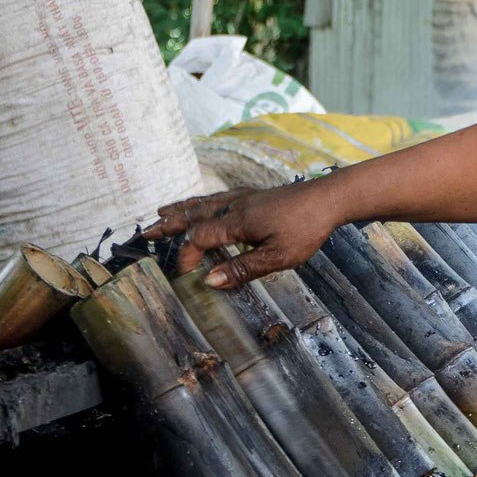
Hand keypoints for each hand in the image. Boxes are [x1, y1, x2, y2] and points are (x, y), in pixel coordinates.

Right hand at [146, 180, 346, 286]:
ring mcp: (244, 197)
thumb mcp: (277, 257)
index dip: (188, 256)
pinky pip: (217, 198)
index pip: (200, 239)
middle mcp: (235, 206)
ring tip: (162, 213)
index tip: (184, 274)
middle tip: (146, 232)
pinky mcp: (254, 194)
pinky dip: (200, 202)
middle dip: (169, 225)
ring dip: (181, 210)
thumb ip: (242, 269)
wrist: (329, 198)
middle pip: (193, 215)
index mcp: (237, 222)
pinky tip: (201, 204)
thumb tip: (208, 281)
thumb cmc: (306, 229)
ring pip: (203, 203)